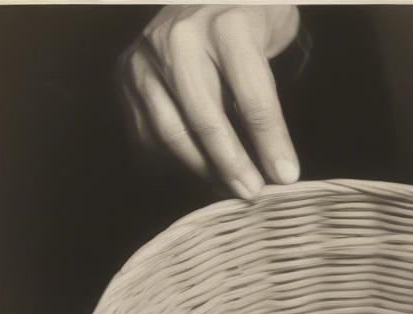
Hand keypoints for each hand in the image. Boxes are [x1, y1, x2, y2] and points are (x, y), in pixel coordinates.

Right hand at [118, 4, 301, 198]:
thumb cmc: (249, 21)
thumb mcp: (275, 39)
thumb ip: (270, 98)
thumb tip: (281, 170)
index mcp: (226, 27)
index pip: (252, 98)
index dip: (271, 143)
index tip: (286, 177)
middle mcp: (179, 38)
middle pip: (205, 118)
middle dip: (232, 164)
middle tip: (252, 194)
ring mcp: (146, 56)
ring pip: (171, 131)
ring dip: (203, 170)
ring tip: (230, 189)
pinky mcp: (126, 75)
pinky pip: (148, 133)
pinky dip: (173, 161)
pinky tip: (201, 175)